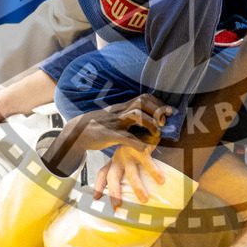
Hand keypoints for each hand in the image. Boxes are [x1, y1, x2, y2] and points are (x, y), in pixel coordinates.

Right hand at [42, 94, 172, 180]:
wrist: (77, 132)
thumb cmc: (98, 126)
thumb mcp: (115, 116)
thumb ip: (128, 116)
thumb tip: (146, 118)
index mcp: (122, 107)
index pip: (143, 97)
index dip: (158, 102)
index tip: (169, 111)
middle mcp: (120, 111)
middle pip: (142, 101)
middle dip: (157, 110)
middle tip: (164, 121)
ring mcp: (115, 122)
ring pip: (136, 114)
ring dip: (150, 123)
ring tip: (156, 132)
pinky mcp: (109, 135)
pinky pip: (126, 137)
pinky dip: (138, 143)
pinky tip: (145, 148)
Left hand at [94, 144, 165, 209]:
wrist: (145, 126)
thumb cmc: (136, 146)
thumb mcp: (126, 157)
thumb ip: (124, 170)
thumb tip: (127, 191)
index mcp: (114, 160)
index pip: (102, 172)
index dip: (98, 185)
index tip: (96, 197)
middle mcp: (119, 157)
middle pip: (112, 176)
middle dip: (114, 192)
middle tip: (117, 205)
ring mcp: (130, 153)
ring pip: (131, 173)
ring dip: (137, 187)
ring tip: (144, 199)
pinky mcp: (142, 149)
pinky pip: (148, 163)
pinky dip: (154, 172)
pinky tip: (160, 181)